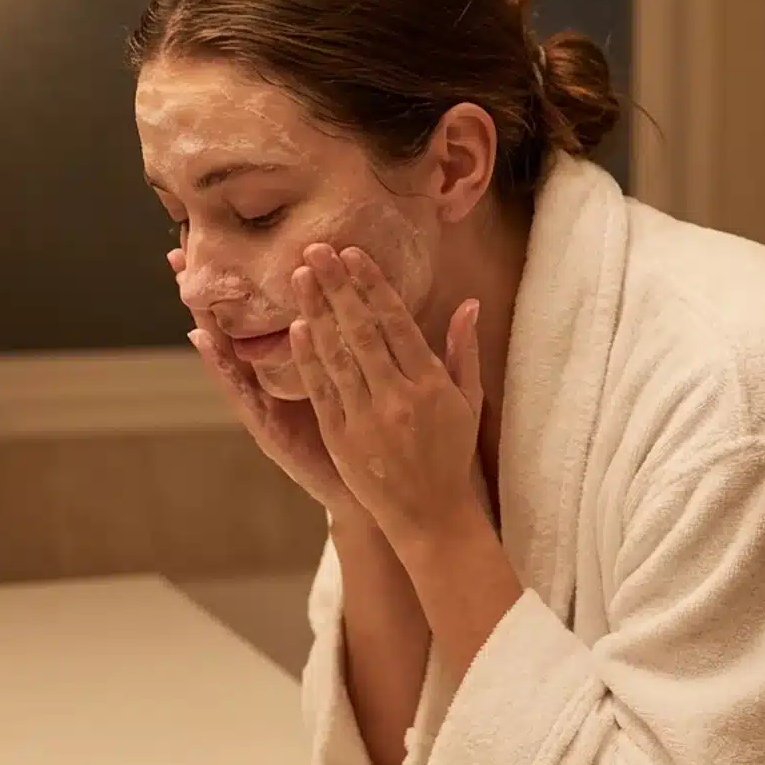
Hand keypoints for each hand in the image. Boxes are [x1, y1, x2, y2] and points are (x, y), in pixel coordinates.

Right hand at [171, 248, 360, 515]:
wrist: (372, 497)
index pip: (262, 315)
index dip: (239, 280)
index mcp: (291, 370)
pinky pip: (242, 394)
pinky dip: (223, 367)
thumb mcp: (364, 381)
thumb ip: (360, 340)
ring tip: (185, 289)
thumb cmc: (370, 440)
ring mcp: (263, 408)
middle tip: (177, 253)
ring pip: (227, 358)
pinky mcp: (268, 431)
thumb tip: (369, 291)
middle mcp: (268, 385)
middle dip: (204, 291)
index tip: (215, 241)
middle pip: (231, 329)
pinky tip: (206, 341)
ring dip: (207, 321)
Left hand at [288, 244, 488, 554]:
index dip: (372, 285)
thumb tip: (468, 303)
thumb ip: (462, 350)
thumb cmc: (449, 453)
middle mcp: (396, 397)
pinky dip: (308, 359)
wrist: (430, 514)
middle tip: (315, 250)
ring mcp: (366, 418)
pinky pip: (321, 391)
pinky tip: (296, 328)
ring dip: (316, 313)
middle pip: (361, 331)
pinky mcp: (341, 438)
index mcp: (429, 383)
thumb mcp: (467, 401)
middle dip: (337, 287)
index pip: (396, 322)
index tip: (353, 254)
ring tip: (299, 277)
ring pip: (337, 356)